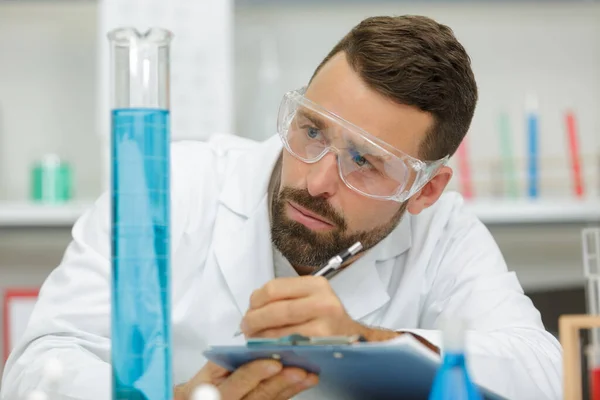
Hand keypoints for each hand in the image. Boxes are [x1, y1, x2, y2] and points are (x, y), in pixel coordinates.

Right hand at [174, 360, 317, 399]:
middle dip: (281, 382)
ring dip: (292, 388)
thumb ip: (228, 359)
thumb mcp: (208, 372)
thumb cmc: (205, 387)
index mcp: (214, 394)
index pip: (238, 383)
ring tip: (308, 375)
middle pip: (260, 395)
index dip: (256, 373)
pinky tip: (303, 383)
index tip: (275, 363)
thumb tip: (256, 344)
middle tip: (300, 370)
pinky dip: (291, 392)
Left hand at [241, 276, 394, 339]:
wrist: (353, 338)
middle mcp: (322, 301)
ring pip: (278, 330)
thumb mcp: (312, 296)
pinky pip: (288, 345)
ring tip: (254, 338)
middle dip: (253, 320)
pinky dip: (273, 347)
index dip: (255, 301)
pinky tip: (268, 347)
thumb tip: (253, 305)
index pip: (274, 288)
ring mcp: (323, 324)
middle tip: (246, 327)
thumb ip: (286, 296)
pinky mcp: (320, 343)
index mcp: (316, 284)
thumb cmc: (328, 318)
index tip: (250, 308)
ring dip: (260, 337)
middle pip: (274, 310)